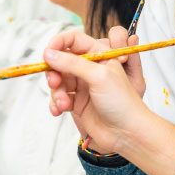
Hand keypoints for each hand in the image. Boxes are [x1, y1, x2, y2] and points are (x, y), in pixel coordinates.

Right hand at [43, 30, 148, 154]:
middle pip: (61, 61)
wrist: (127, 133)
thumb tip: (50, 54)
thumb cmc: (122, 102)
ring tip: (62, 103)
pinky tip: (60, 110)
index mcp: (100, 56)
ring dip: (56, 91)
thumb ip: (73, 63)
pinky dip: (56, 103)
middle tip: (54, 82)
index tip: (48, 52)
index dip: (59, 43)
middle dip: (54, 71)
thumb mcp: (99, 76)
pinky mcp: (77, 102)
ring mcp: (83, 86)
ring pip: (58, 80)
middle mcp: (90, 69)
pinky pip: (58, 97)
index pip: (74, 40)